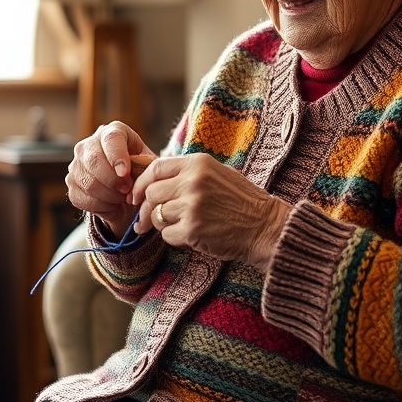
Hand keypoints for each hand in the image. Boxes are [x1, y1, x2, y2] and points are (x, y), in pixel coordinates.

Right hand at [65, 121, 155, 237]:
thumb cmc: (140, 173)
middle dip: (113, 180)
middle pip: (94, 160)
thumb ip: (145, 166)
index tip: (126, 173)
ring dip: (110, 195)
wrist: (128, 192)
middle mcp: (89, 144)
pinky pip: (81, 198)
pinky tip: (112, 203)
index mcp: (112, 132)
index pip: (111, 138)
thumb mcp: (149, 166)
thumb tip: (129, 175)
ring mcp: (76, 164)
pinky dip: (100, 205)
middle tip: (128, 190)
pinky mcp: (71, 184)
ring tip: (123, 197)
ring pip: (88, 182)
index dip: (117, 156)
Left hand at [131, 153, 289, 272]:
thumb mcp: (216, 174)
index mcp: (199, 163)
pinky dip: (174, 238)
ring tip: (181, 225)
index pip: (155, 167)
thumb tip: (149, 175)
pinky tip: (190, 235)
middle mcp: (193, 181)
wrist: (265, 226)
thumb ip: (187, 173)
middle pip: (151, 192)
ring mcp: (193, 205)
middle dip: (146, 208)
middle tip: (147, 220)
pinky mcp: (193, 229)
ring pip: (157, 215)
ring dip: (163, 224)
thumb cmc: (240, 201)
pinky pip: (167, 234)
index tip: (136, 195)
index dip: (141, 182)